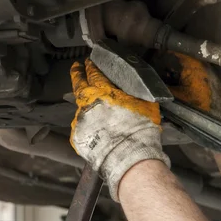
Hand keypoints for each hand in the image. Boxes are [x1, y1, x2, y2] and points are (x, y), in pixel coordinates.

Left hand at [70, 58, 169, 201]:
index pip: (93, 73)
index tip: (89, 62)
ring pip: (80, 108)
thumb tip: (132, 85)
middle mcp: (87, 104)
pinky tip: (96, 128)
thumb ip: (132, 91)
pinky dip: (87, 125)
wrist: (129, 158)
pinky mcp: (78, 137)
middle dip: (77, 74)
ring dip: (85, 104)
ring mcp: (80, 121)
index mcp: (103, 92)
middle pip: (78, 85)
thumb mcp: (143, 102)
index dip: (91, 66)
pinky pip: (81, 127)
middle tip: (77, 68)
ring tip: (93, 105)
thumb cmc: (139, 131)